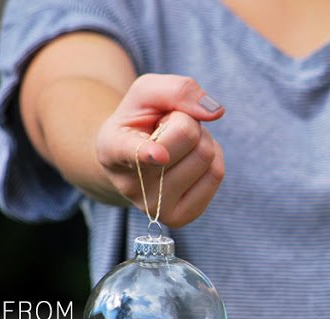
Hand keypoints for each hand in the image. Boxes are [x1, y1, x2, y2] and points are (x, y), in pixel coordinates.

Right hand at [96, 74, 224, 227]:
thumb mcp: (147, 93)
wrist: (133, 159)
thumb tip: (215, 112)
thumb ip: (178, 90)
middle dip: (186, 121)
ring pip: (206, 155)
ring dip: (200, 139)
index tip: (158, 156)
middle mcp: (131, 185)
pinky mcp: (180, 217)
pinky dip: (212, 157)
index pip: (133, 152)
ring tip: (177, 146)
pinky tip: (189, 161)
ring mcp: (155, 207)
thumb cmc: (140, 122)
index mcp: (112, 149)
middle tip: (166, 130)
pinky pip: (217, 174)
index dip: (147, 152)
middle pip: (189, 136)